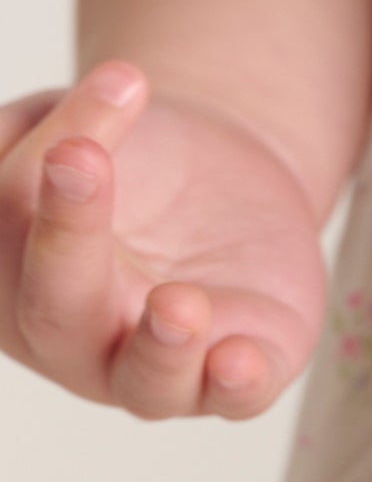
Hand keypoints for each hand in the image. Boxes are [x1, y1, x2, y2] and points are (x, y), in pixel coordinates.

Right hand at [0, 64, 325, 419]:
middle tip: (81, 161)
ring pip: (145, 381)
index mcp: (15, 279)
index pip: (10, 222)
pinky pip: (234, 397)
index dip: (45, 159)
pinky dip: (235, 385)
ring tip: (177, 304)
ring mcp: (154, 362)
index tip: (110, 84)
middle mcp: (74, 339)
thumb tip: (46, 138)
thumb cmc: (127, 163)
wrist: (223, 182)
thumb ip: (34, 129)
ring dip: (159, 347)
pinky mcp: (238, 366)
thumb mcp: (78, 125)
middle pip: (56, 308)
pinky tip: (239, 362)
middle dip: (66, 235)